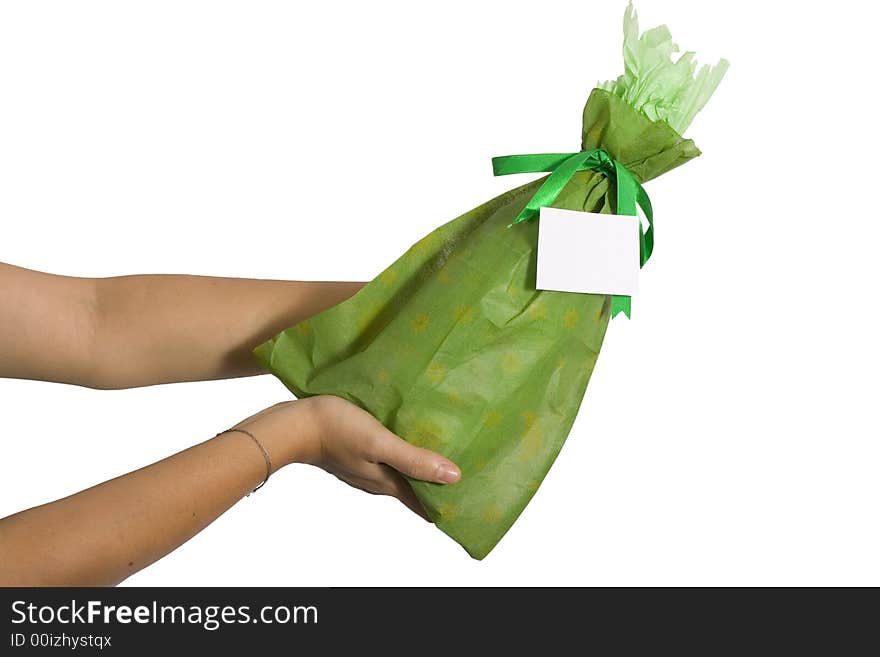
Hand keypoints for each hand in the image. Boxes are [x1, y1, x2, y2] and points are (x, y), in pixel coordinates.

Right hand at [232, 396, 460, 518]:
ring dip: (420, 469)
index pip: (422, 503)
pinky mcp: (355, 453)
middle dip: (437, 485)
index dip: (444, 504)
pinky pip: (386, 459)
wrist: (294, 423)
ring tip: (443, 454)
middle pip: (414, 489)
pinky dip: (403, 455)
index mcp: (387, 483)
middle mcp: (377, 481)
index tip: (468, 501)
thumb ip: (413, 459)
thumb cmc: (336, 430)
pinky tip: (408, 439)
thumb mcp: (379, 442)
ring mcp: (364, 469)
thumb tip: (453, 477)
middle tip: (464, 472)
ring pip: (400, 474)